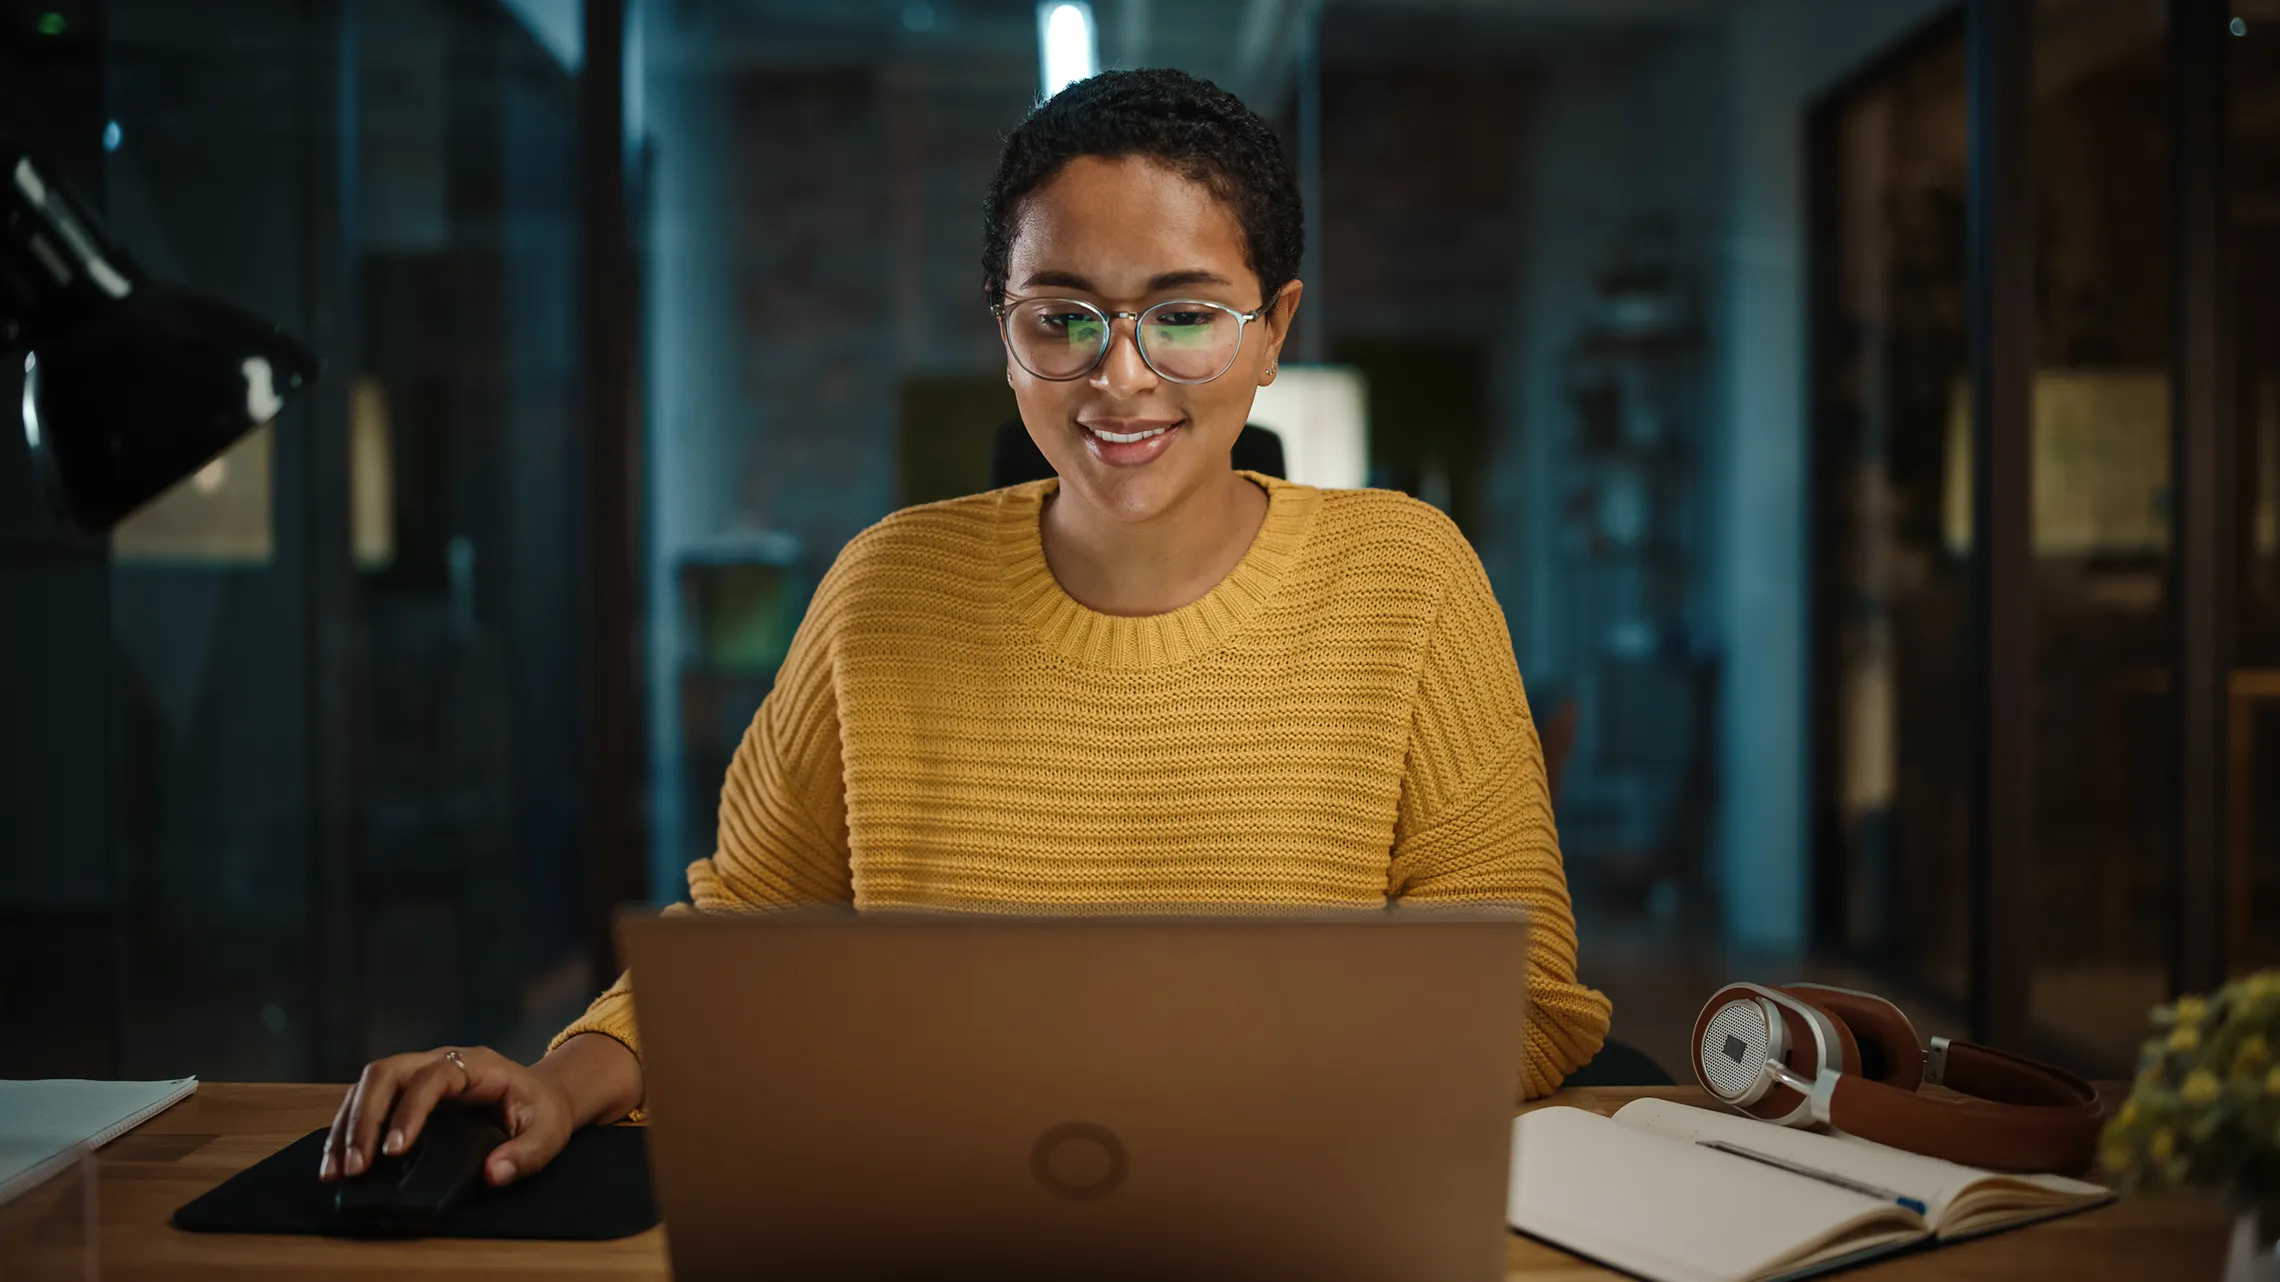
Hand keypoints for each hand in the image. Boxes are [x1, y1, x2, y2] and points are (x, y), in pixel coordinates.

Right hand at [319, 1046, 573, 1187]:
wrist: (542, 1097)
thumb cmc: (542, 1112)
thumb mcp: (548, 1134)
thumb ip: (525, 1154)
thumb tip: (493, 1174)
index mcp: (477, 1065)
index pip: (433, 1077)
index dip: (410, 1111)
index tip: (394, 1151)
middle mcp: (442, 1061)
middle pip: (388, 1072)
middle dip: (364, 1118)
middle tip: (355, 1166)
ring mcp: (420, 1072)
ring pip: (369, 1084)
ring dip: (348, 1125)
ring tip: (336, 1171)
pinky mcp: (407, 1092)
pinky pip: (368, 1100)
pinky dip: (349, 1128)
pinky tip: (338, 1161)